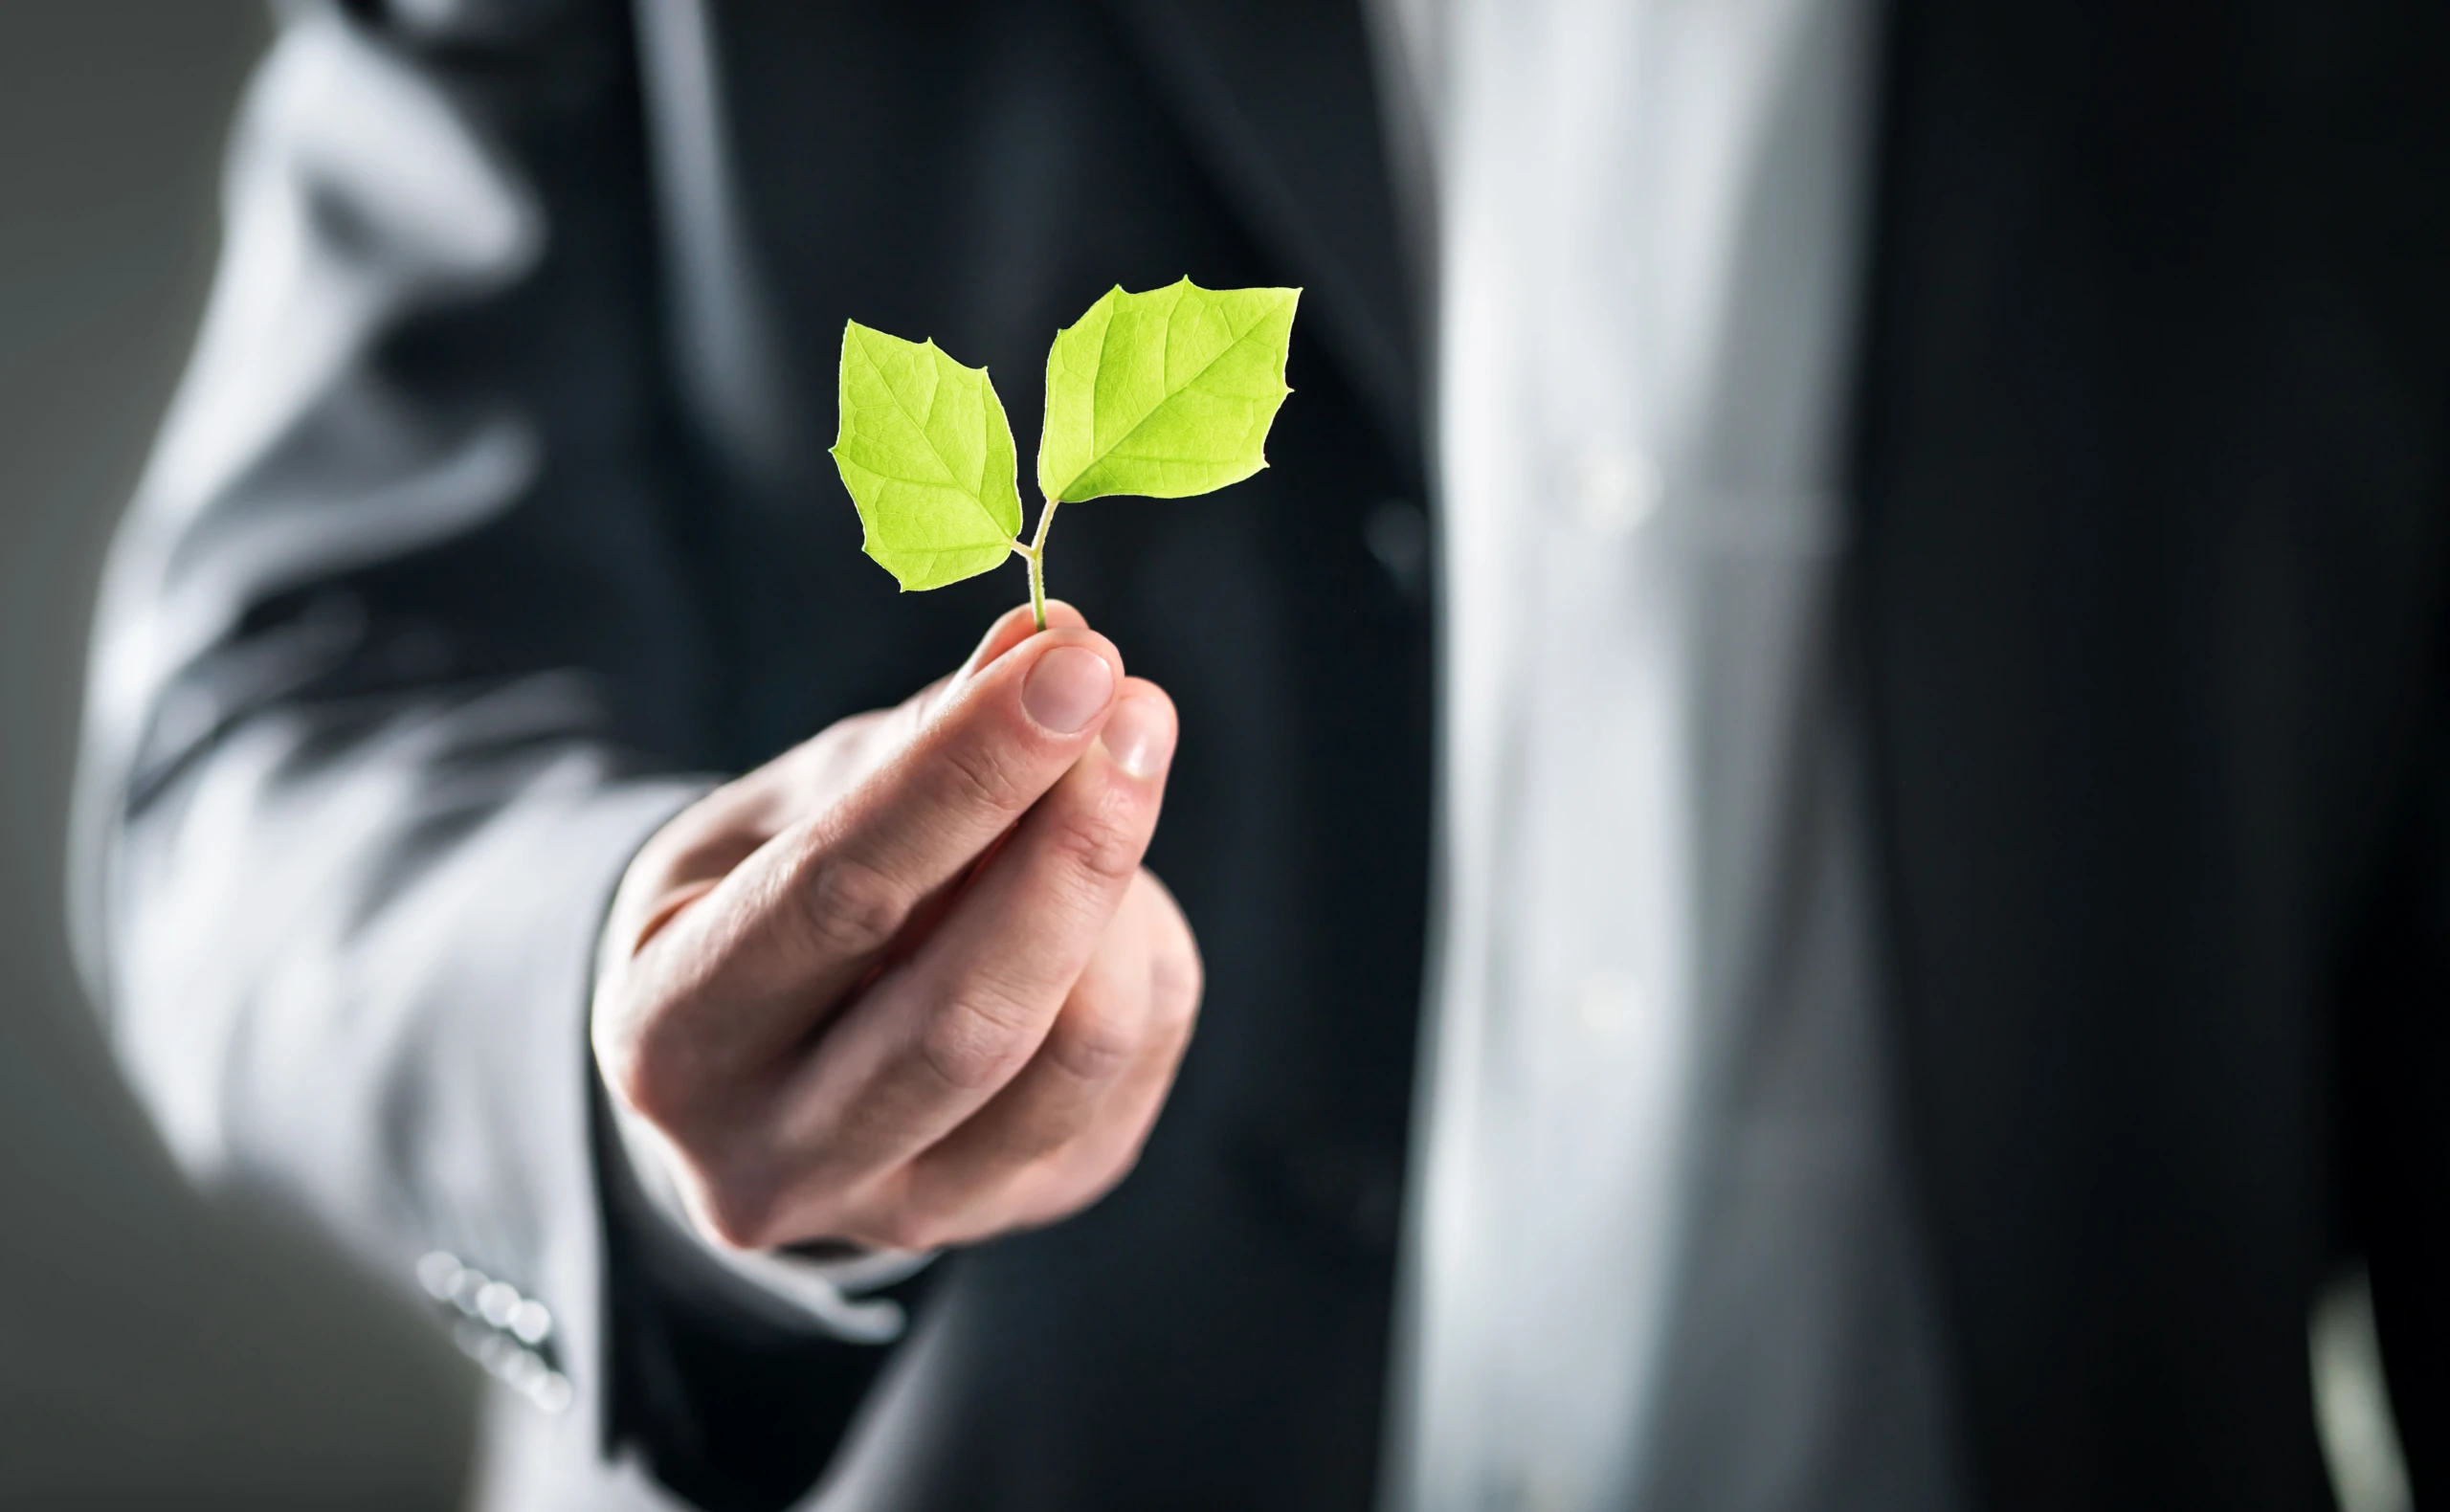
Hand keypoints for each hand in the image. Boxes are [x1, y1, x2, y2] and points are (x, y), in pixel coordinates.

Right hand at [592, 603, 1200, 1253]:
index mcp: (670, 1038)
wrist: (746, 1082)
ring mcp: (904, 1210)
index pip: (842, 897)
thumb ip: (911, 740)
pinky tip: (1103, 888)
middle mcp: (774, 1159)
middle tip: (1135, 707)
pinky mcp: (1018, 1211)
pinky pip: (1128, 1068)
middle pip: (968, 1013)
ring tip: (1112, 777)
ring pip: (1075, 1052)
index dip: (969, 774)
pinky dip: (1139, 950)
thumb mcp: (781, 810)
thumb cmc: (755, 905)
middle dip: (1073, 845)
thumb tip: (1054, 643)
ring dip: (1121, 892)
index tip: (1073, 665)